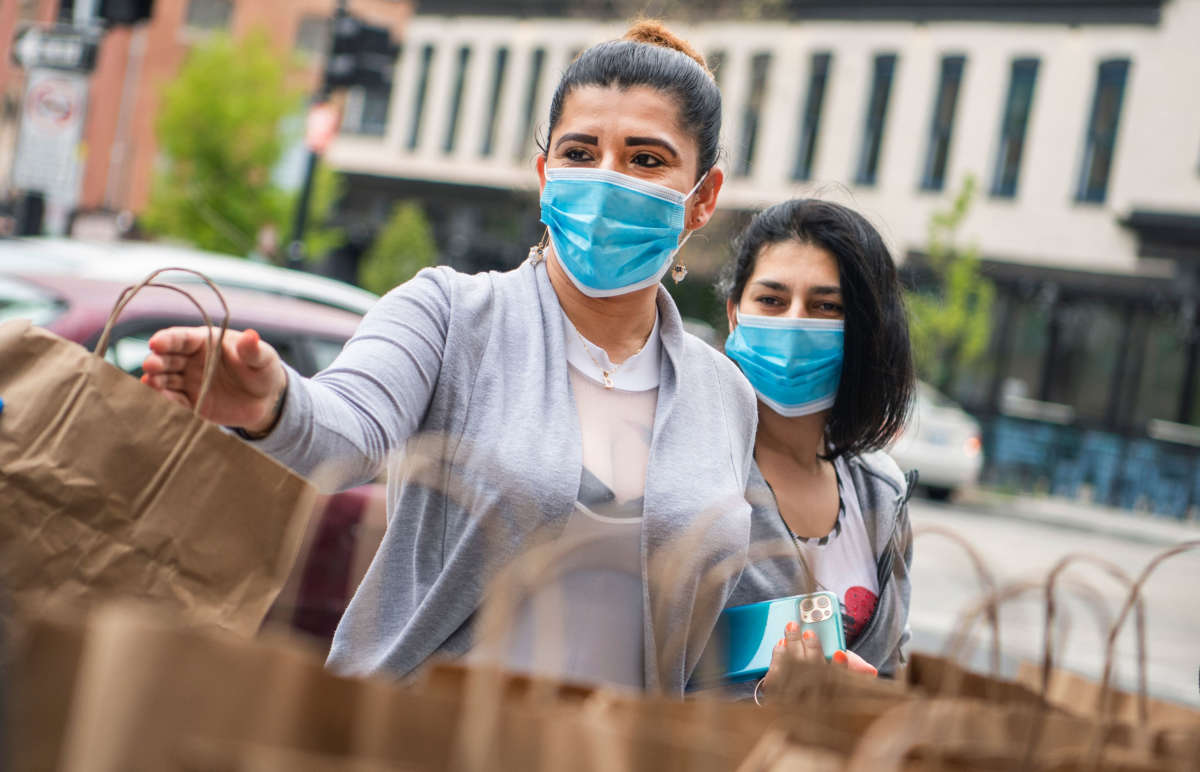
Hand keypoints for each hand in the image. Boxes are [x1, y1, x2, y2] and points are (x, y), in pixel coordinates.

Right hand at [141, 326, 285, 431]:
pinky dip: (166, 397)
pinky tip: (160, 395)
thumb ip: (253, 350)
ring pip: (166, 377)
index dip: (167, 339)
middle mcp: (192, 359)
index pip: (181, 338)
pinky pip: (175, 398)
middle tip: (150, 365)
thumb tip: (251, 335)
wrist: (266, 401)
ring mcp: (190, 380)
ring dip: (156, 378)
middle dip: (157, 360)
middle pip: (168, 357)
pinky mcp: (191, 401)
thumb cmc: (263, 370)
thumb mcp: (263, 358)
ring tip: (150, 381)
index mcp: (206, 342)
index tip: (156, 343)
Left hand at [759, 621, 877, 701]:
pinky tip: (781, 644)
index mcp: (833, 694)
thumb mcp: (845, 670)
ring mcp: (792, 699)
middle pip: (812, 674)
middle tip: (809, 633)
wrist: (799, 693)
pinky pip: (774, 676)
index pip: (839, 683)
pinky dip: (777, 657)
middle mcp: (813, 701)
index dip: (840, 668)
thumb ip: (856, 667)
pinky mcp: (775, 693)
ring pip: (792, 672)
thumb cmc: (826, 674)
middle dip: (811, 651)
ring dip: (792, 648)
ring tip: (792, 627)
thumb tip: (871, 671)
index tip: (839, 653)